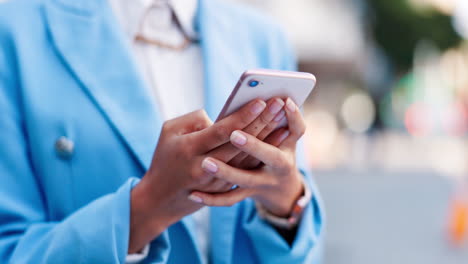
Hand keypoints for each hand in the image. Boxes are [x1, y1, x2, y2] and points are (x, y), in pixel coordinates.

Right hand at [129, 99, 266, 252]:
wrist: (160, 198)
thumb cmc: (164, 157)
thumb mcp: (168, 132)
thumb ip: (193, 119)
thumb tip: (221, 116)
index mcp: (189, 149)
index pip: (221, 131)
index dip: (242, 116)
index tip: (260, 101)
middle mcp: (204, 167)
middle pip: (240, 143)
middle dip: (261, 121)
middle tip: (278, 102)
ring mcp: (216, 181)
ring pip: (248, 157)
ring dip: (268, 137)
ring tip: (283, 117)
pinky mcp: (223, 189)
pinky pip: (247, 169)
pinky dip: (263, 153)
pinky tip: (278, 139)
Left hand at [189, 98, 305, 216]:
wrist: (279, 189)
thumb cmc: (282, 150)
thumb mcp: (291, 137)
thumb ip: (291, 121)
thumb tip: (283, 100)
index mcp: (287, 154)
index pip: (290, 133)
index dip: (283, 119)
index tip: (268, 104)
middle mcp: (276, 171)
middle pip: (265, 157)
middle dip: (252, 145)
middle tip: (234, 134)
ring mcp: (259, 185)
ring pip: (242, 180)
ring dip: (225, 172)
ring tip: (206, 163)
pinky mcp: (245, 194)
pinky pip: (228, 199)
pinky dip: (211, 199)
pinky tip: (193, 195)